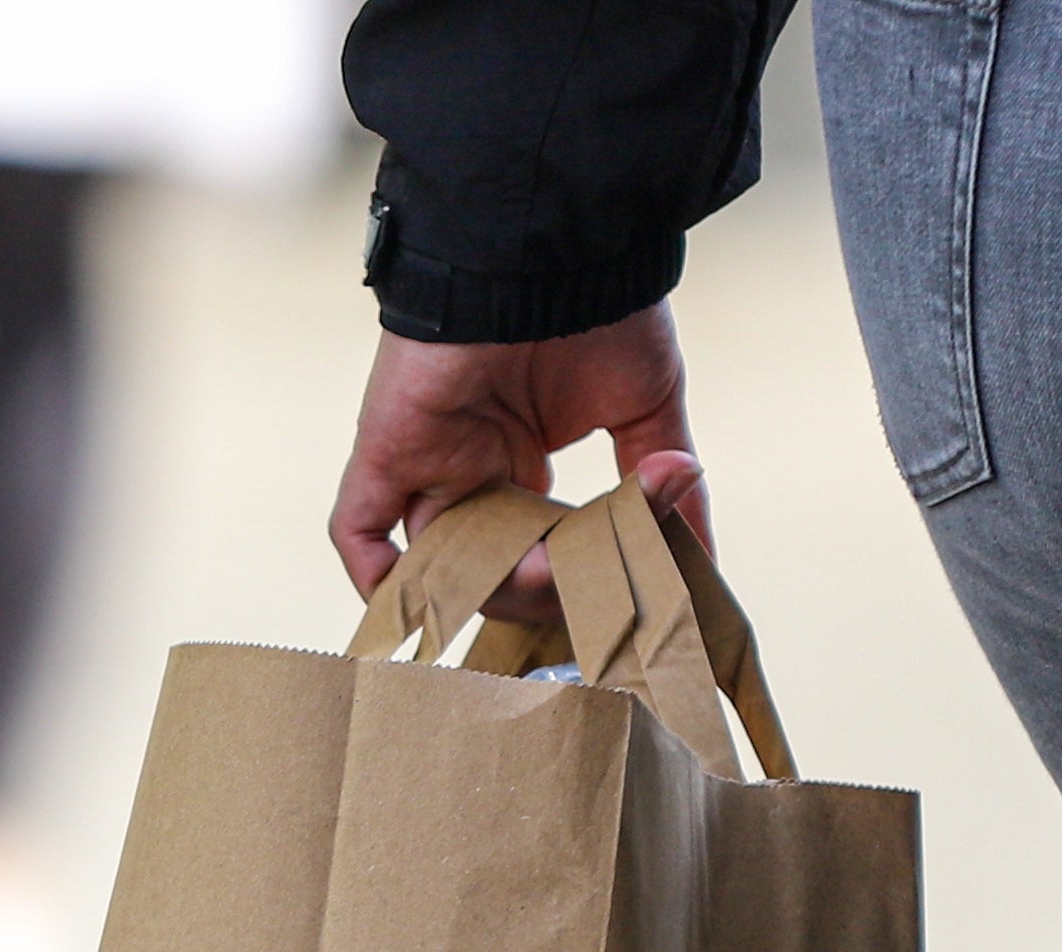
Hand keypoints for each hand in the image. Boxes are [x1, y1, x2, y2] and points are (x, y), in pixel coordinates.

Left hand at [331, 314, 709, 623]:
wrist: (562, 244)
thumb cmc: (602, 304)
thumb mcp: (647, 410)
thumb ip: (660, 493)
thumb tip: (703, 557)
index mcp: (518, 459)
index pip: (534, 553)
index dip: (572, 584)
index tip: (626, 587)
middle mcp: (467, 467)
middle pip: (490, 572)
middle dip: (546, 593)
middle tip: (597, 581)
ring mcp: (425, 460)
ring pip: (439, 566)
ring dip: (498, 589)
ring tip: (558, 572)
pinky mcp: (387, 449)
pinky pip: (358, 532)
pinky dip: (382, 577)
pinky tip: (432, 598)